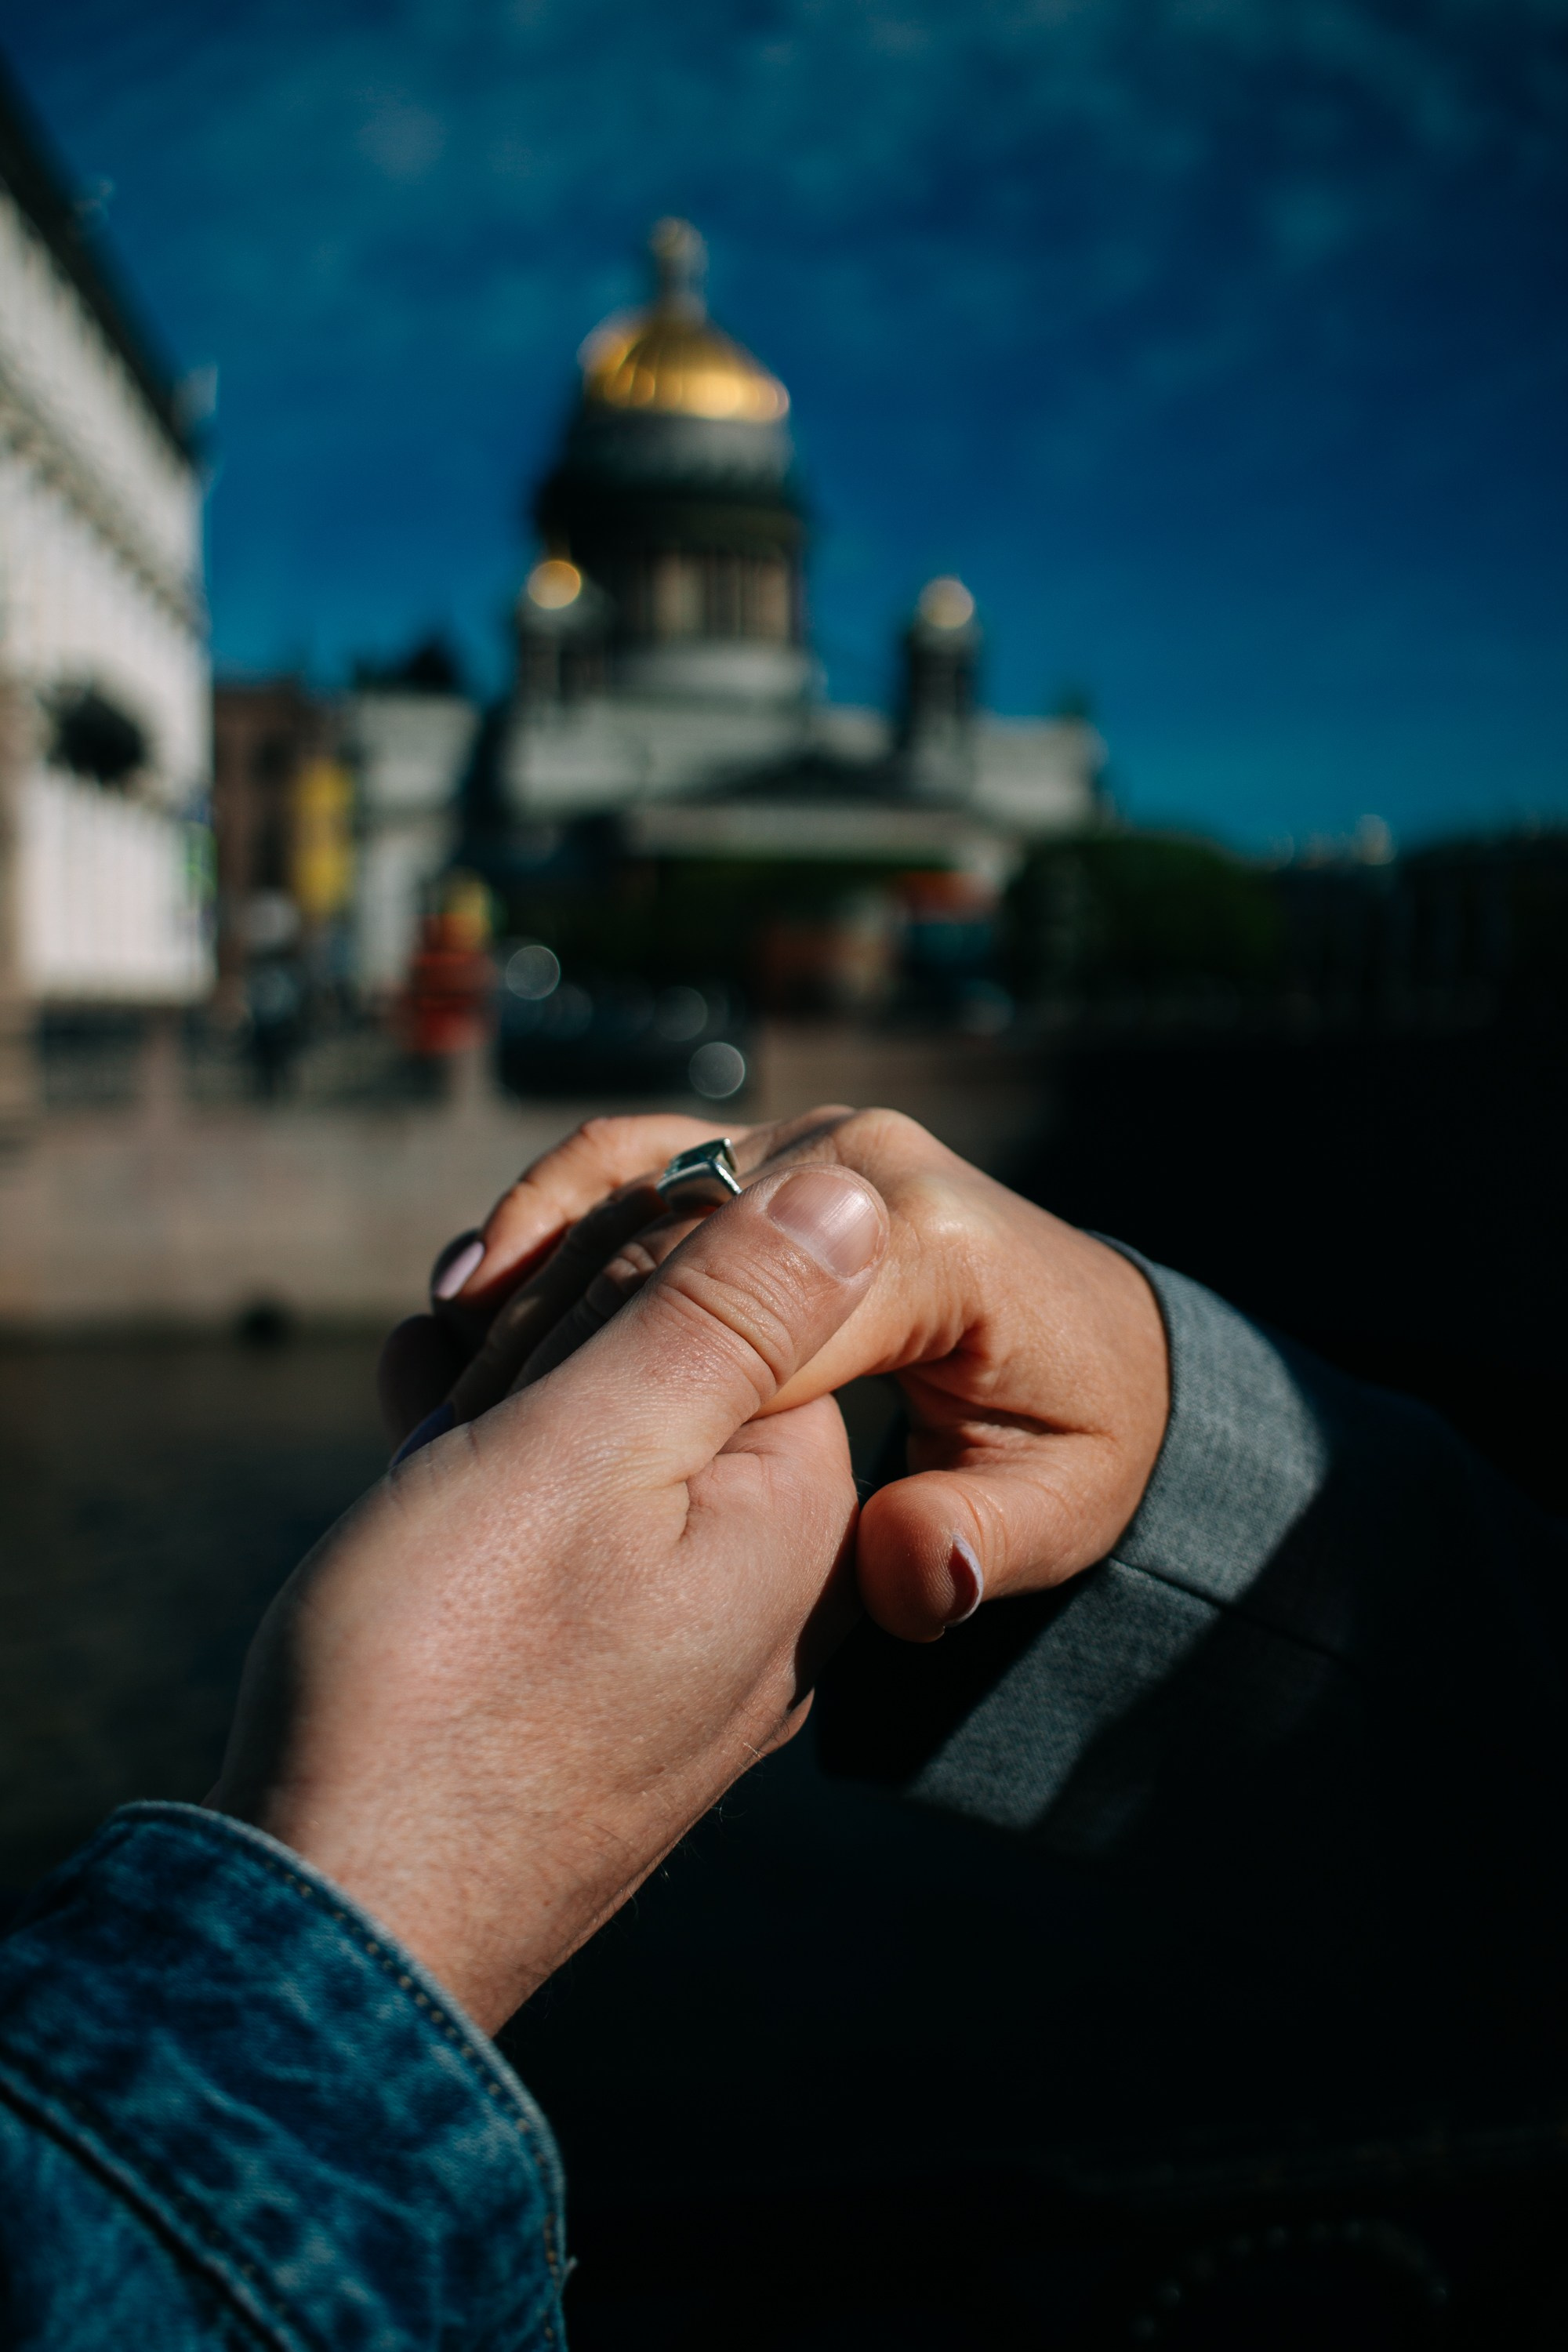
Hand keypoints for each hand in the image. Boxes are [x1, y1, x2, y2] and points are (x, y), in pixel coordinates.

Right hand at [213, 1162, 888, 2031]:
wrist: (342, 1919)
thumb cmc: (446, 1675)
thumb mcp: (586, 1454)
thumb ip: (731, 1313)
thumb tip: (849, 1190)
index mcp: (805, 1503)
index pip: (751, 1289)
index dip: (600, 1289)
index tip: (508, 1358)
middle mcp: (779, 1570)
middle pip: (677, 1355)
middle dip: (545, 1345)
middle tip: (452, 1410)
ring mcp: (695, 1625)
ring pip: (610, 1429)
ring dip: (503, 1399)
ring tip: (426, 1442)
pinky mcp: (612, 1663)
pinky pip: (579, 1523)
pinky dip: (494, 1475)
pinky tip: (424, 1464)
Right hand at [391, 1109, 1169, 1645]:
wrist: (1102, 1347)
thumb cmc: (1077, 1445)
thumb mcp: (1054, 1517)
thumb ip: (971, 1546)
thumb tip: (916, 1560)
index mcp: (939, 1246)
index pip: (757, 1303)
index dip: (649, 1381)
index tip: (542, 1457)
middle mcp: (874, 1164)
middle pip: (679, 1226)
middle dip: (570, 1309)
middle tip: (454, 1403)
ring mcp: (816, 1143)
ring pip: (642, 1173)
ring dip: (542, 1250)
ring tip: (444, 1338)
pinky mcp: (769, 1152)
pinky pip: (640, 1159)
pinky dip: (556, 1214)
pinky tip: (475, 1295)